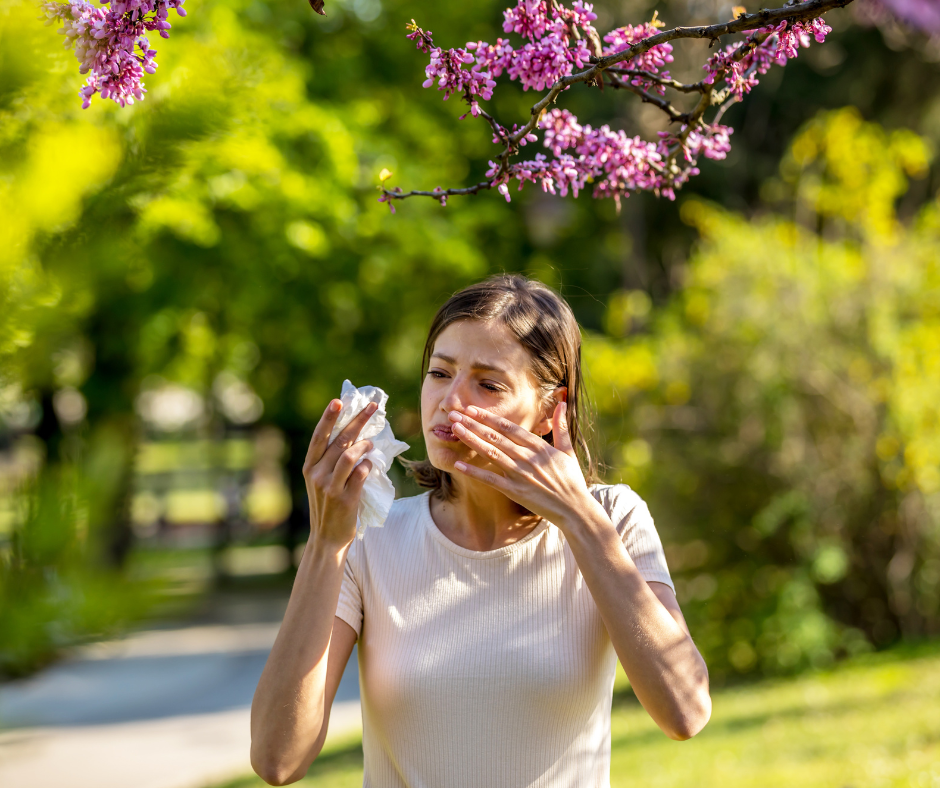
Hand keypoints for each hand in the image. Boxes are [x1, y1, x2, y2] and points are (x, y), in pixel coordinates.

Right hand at [302, 398, 376, 547]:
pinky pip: (360, 473)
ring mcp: (330, 487)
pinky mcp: (345, 498)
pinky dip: (368, 465)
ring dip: (365, 445)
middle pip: (339, 441)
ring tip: (372, 443)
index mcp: (309, 467)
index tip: (339, 401)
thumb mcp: (321, 481)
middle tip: (373, 407)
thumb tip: (353, 435)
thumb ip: (331, 461)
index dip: (328, 418)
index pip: (319, 437)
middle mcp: (317, 474)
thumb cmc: (328, 506)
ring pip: (350, 455)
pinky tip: (370, 464)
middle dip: (358, 421)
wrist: (327, 538)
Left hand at [448, 402, 592, 527]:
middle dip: (473, 424)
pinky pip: (490, 479)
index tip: (473, 409)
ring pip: (491, 453)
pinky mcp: (515, 491)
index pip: (509, 427)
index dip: (489, 417)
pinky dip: (474, 472)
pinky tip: (458, 464)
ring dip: (471, 440)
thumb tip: (563, 402)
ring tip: (455, 429)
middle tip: (454, 414)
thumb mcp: (568, 451)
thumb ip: (561, 427)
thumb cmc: (571, 480)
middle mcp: (527, 458)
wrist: (574, 509)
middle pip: (495, 437)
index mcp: (538, 446)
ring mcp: (519, 474)